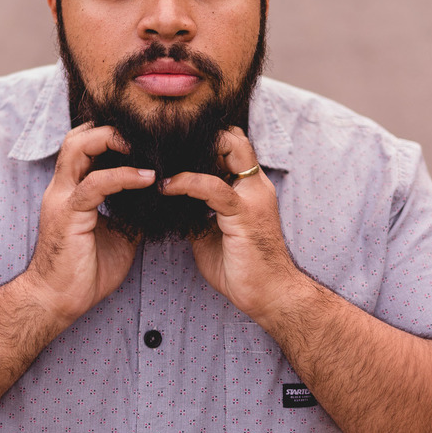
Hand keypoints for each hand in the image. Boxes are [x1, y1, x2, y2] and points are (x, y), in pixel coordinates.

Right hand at [24, 123, 154, 323]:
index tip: (144, 139)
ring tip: (145, 145)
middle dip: (110, 128)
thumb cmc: (85, 271)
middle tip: (145, 135)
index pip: (84, 146)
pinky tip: (148, 178)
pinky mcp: (68, 214)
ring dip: (113, 139)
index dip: (110, 135)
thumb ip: (131, 212)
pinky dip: (123, 176)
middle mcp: (62, 188)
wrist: (58, 301)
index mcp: (71, 190)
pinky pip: (95, 184)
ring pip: (79, 148)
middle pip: (77, 136)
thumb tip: (160, 199)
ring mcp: (62, 198)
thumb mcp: (118, 234)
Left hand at [161, 127, 303, 324]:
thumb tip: (170, 203)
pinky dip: (186, 182)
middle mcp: (256, 185)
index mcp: (251, 188)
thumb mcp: (212, 234)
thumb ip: (198, 213)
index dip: (206, 143)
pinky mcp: (243, 212)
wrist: (269, 295)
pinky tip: (167, 188)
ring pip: (228, 148)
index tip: (173, 153)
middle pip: (234, 138)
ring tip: (162, 164)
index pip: (234, 147)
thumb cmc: (242, 269)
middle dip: (201, 138)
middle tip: (168, 152)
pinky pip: (212, 186)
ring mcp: (252, 196)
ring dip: (190, 153)